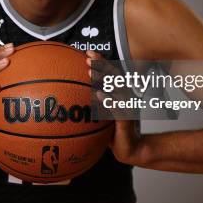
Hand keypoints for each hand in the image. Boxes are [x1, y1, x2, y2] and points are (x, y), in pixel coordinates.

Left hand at [86, 50, 140, 164]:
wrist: (131, 149)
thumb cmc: (115, 131)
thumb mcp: (102, 114)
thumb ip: (92, 103)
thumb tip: (72, 93)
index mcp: (119, 94)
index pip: (110, 74)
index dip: (101, 62)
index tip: (88, 53)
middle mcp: (125, 97)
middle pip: (114, 77)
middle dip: (101, 65)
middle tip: (88, 57)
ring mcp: (127, 107)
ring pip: (116, 89)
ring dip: (103, 80)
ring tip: (90, 72)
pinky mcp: (126, 120)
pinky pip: (117, 109)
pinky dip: (107, 100)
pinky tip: (98, 95)